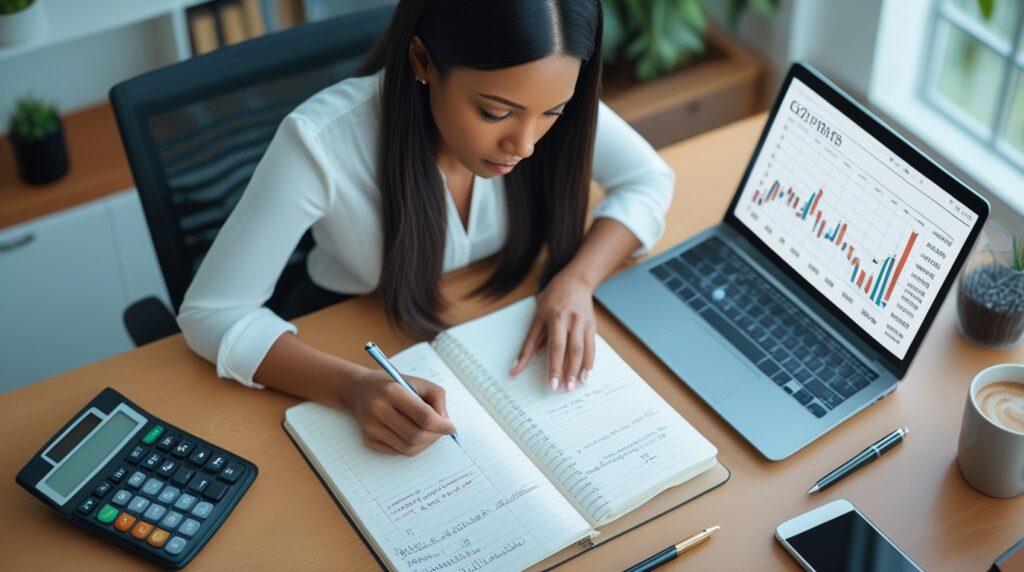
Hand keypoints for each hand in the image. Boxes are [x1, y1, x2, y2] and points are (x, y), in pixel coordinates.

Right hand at [342, 368, 455, 454]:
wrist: (359, 389)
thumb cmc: (393, 384)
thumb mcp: (417, 381)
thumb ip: (437, 397)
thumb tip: (445, 422)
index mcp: (392, 391)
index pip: (424, 417)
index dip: (442, 425)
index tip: (451, 427)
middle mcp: (378, 410)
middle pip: (417, 436)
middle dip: (435, 436)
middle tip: (441, 430)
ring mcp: (371, 427)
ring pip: (408, 448)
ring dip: (425, 444)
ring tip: (429, 433)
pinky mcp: (368, 440)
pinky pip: (398, 451)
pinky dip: (411, 446)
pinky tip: (412, 434)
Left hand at [510, 271, 595, 390]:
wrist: (576, 280)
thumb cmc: (552, 298)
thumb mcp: (537, 316)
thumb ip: (529, 343)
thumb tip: (516, 367)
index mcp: (555, 317)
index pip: (555, 347)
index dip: (554, 367)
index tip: (552, 384)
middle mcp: (572, 320)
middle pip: (571, 350)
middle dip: (568, 371)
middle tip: (564, 390)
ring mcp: (584, 322)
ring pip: (584, 350)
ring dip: (580, 369)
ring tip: (576, 385)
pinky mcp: (592, 325)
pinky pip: (592, 347)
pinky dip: (590, 362)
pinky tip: (586, 374)